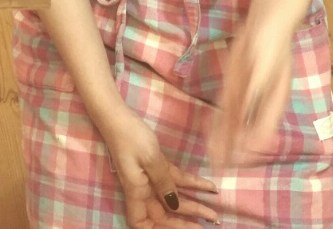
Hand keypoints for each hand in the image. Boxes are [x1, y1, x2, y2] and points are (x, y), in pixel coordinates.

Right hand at [96, 105, 217, 228]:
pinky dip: (192, 183)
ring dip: (193, 204)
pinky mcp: (156, 165)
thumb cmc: (130, 136)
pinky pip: (175, 179)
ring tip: (214, 211)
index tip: (183, 228)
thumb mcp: (150, 159)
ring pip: (173, 197)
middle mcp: (142, 188)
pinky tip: (209, 186)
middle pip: (165, 212)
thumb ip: (164, 182)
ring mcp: (149, 177)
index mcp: (136, 191)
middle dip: (188, 219)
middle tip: (212, 221)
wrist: (117, 115)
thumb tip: (174, 205)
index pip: (142, 222)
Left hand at [210, 19, 293, 167]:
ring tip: (213, 158)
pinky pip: (226, 107)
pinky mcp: (236, 84)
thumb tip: (246, 115)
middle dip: (231, 150)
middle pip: (244, 131)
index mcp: (274, 103)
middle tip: (218, 168)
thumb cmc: (271, 44)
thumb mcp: (264, 68)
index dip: (248, 149)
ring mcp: (248, 94)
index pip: (261, 133)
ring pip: (234, 123)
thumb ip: (255, 92)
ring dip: (224, 140)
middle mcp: (261, 103)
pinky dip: (220, 122)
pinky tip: (212, 133)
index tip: (236, 161)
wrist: (267, 21)